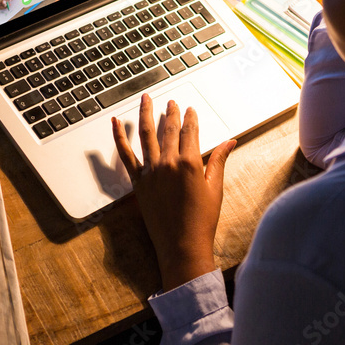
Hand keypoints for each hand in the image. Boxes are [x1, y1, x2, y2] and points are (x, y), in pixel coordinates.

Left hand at [112, 94, 235, 290]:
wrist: (182, 246)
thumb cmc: (202, 220)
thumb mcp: (215, 188)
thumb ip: (219, 160)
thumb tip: (230, 141)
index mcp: (190, 163)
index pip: (190, 131)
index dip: (190, 118)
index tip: (190, 109)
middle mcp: (168, 163)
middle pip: (169, 129)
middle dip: (171, 112)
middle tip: (171, 101)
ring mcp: (151, 172)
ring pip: (146, 135)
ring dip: (146, 114)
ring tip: (145, 98)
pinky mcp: (138, 182)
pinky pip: (125, 155)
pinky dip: (118, 138)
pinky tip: (114, 123)